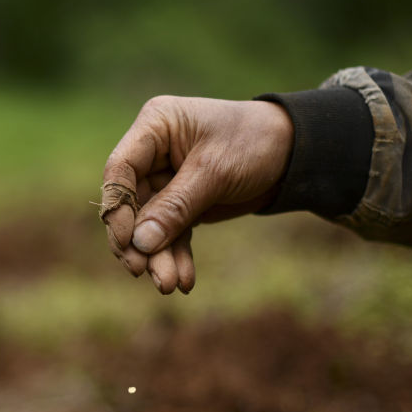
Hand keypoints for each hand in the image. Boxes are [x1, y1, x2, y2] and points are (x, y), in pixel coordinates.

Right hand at [99, 97, 293, 294]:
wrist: (292, 152)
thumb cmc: (253, 142)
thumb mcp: (214, 172)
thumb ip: (175, 207)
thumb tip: (139, 243)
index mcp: (155, 126)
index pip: (120, 168)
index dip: (118, 207)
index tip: (126, 243)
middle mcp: (154, 152)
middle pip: (132, 202)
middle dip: (139, 240)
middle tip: (141, 272)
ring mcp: (166, 178)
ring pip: (150, 223)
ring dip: (158, 255)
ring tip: (169, 285)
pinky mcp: (183, 201)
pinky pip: (172, 231)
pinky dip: (176, 254)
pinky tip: (185, 280)